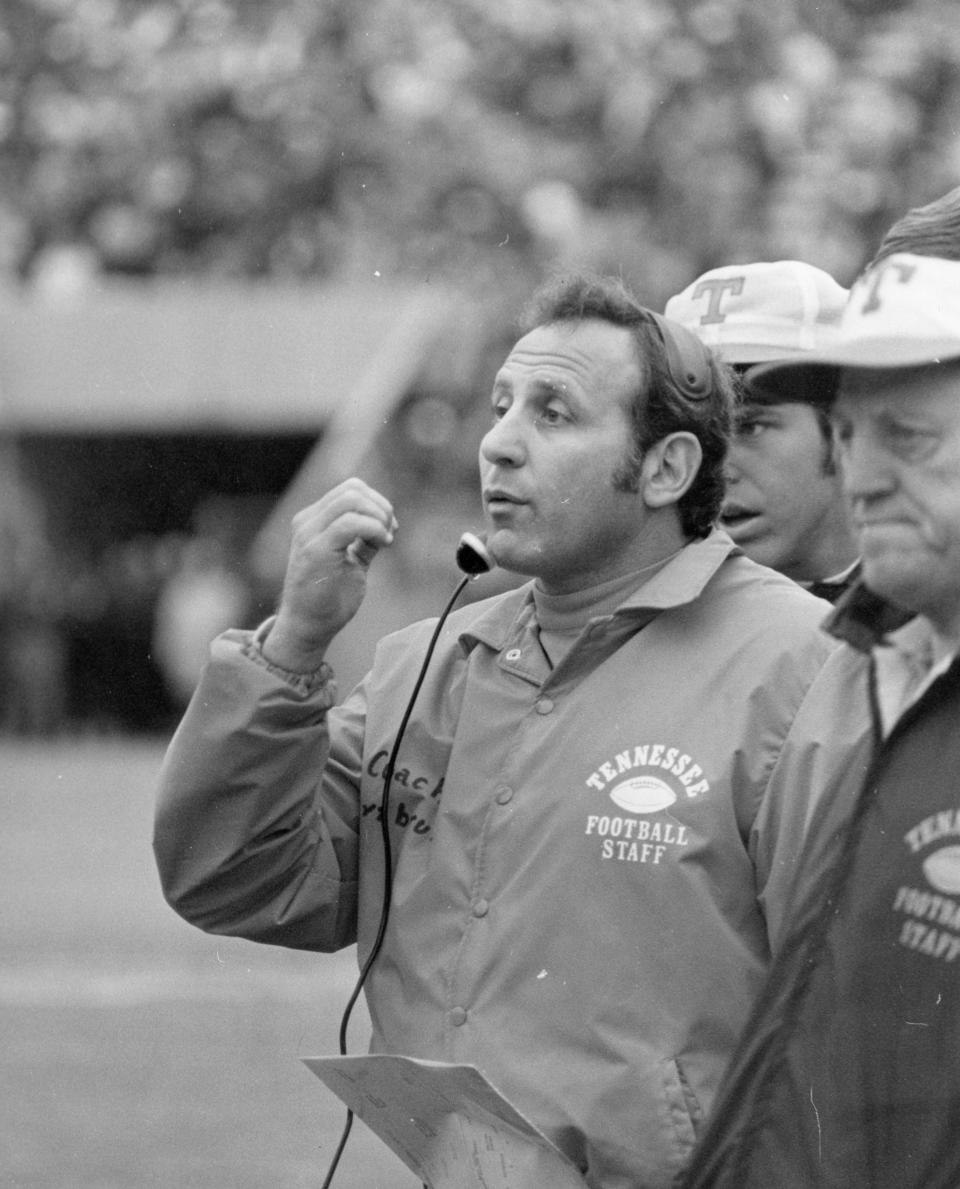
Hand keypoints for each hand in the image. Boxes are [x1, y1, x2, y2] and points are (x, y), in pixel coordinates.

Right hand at [262, 478, 397, 671]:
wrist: (307, 627)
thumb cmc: (328, 599)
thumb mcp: (351, 561)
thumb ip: (363, 540)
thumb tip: (386, 523)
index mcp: (314, 521)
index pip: (350, 489)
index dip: (377, 503)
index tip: (390, 529)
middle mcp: (308, 521)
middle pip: (353, 489)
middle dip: (381, 507)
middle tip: (391, 533)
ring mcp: (309, 534)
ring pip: (351, 499)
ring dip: (378, 517)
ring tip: (385, 540)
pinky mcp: (315, 550)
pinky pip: (350, 523)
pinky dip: (374, 529)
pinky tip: (383, 545)